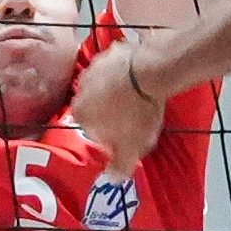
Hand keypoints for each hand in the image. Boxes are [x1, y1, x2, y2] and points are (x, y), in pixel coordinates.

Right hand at [70, 33, 166, 174]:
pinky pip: (118, 66)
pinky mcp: (112, 50)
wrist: (150, 72)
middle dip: (111, 111)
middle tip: (135, 116)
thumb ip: (119, 166)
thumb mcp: (130, 148)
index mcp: (80, 112)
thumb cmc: (135, 114)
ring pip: (106, 84)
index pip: (91, 129)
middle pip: (96, 104)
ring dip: (118, 91)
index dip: (109, 134)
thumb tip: (113, 179)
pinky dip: (127, 72)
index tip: (126, 135)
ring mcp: (95, 65)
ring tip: (140, 97)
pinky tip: (142, 79)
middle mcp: (81, 88)